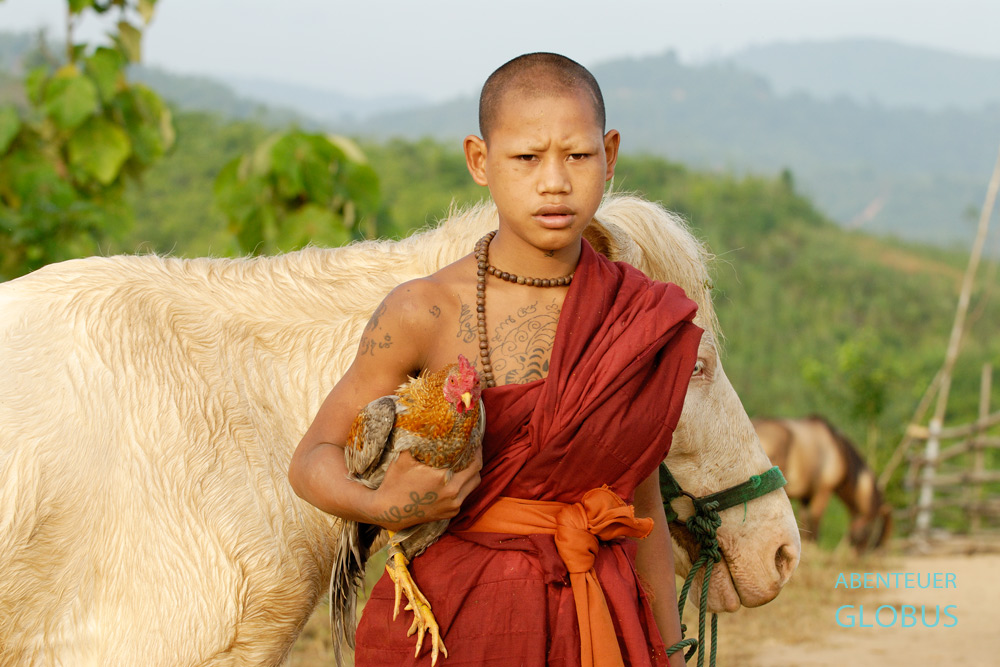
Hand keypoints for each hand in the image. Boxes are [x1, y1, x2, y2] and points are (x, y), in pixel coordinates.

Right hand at [366, 448, 482, 530]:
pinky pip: (464, 496)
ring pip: (472, 486)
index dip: (477, 450)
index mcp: (446, 480)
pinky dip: (463, 486)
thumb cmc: (395, 482)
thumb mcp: (404, 457)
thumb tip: (426, 422)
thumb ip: (416, 440)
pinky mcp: (449, 513)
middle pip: (476, 474)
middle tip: (472, 448)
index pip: (474, 463)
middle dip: (476, 460)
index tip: (475, 439)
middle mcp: (453, 495)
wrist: (388, 511)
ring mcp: (453, 506)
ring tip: (465, 461)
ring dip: (471, 474)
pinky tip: (456, 477)